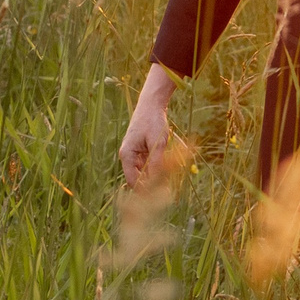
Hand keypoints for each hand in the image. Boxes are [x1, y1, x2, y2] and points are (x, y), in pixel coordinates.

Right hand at [119, 65, 177, 188]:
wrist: (152, 104)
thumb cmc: (153, 121)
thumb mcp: (157, 142)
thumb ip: (156, 162)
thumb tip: (158, 181)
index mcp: (127, 155)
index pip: (133, 181)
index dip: (146, 189)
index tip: (162, 194)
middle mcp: (128, 157)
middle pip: (140, 177)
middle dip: (155, 181)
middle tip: (171, 186)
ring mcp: (135, 154)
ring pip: (147, 171)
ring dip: (160, 173)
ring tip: (173, 171)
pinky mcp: (143, 151)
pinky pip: (151, 163)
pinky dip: (161, 164)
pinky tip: (171, 160)